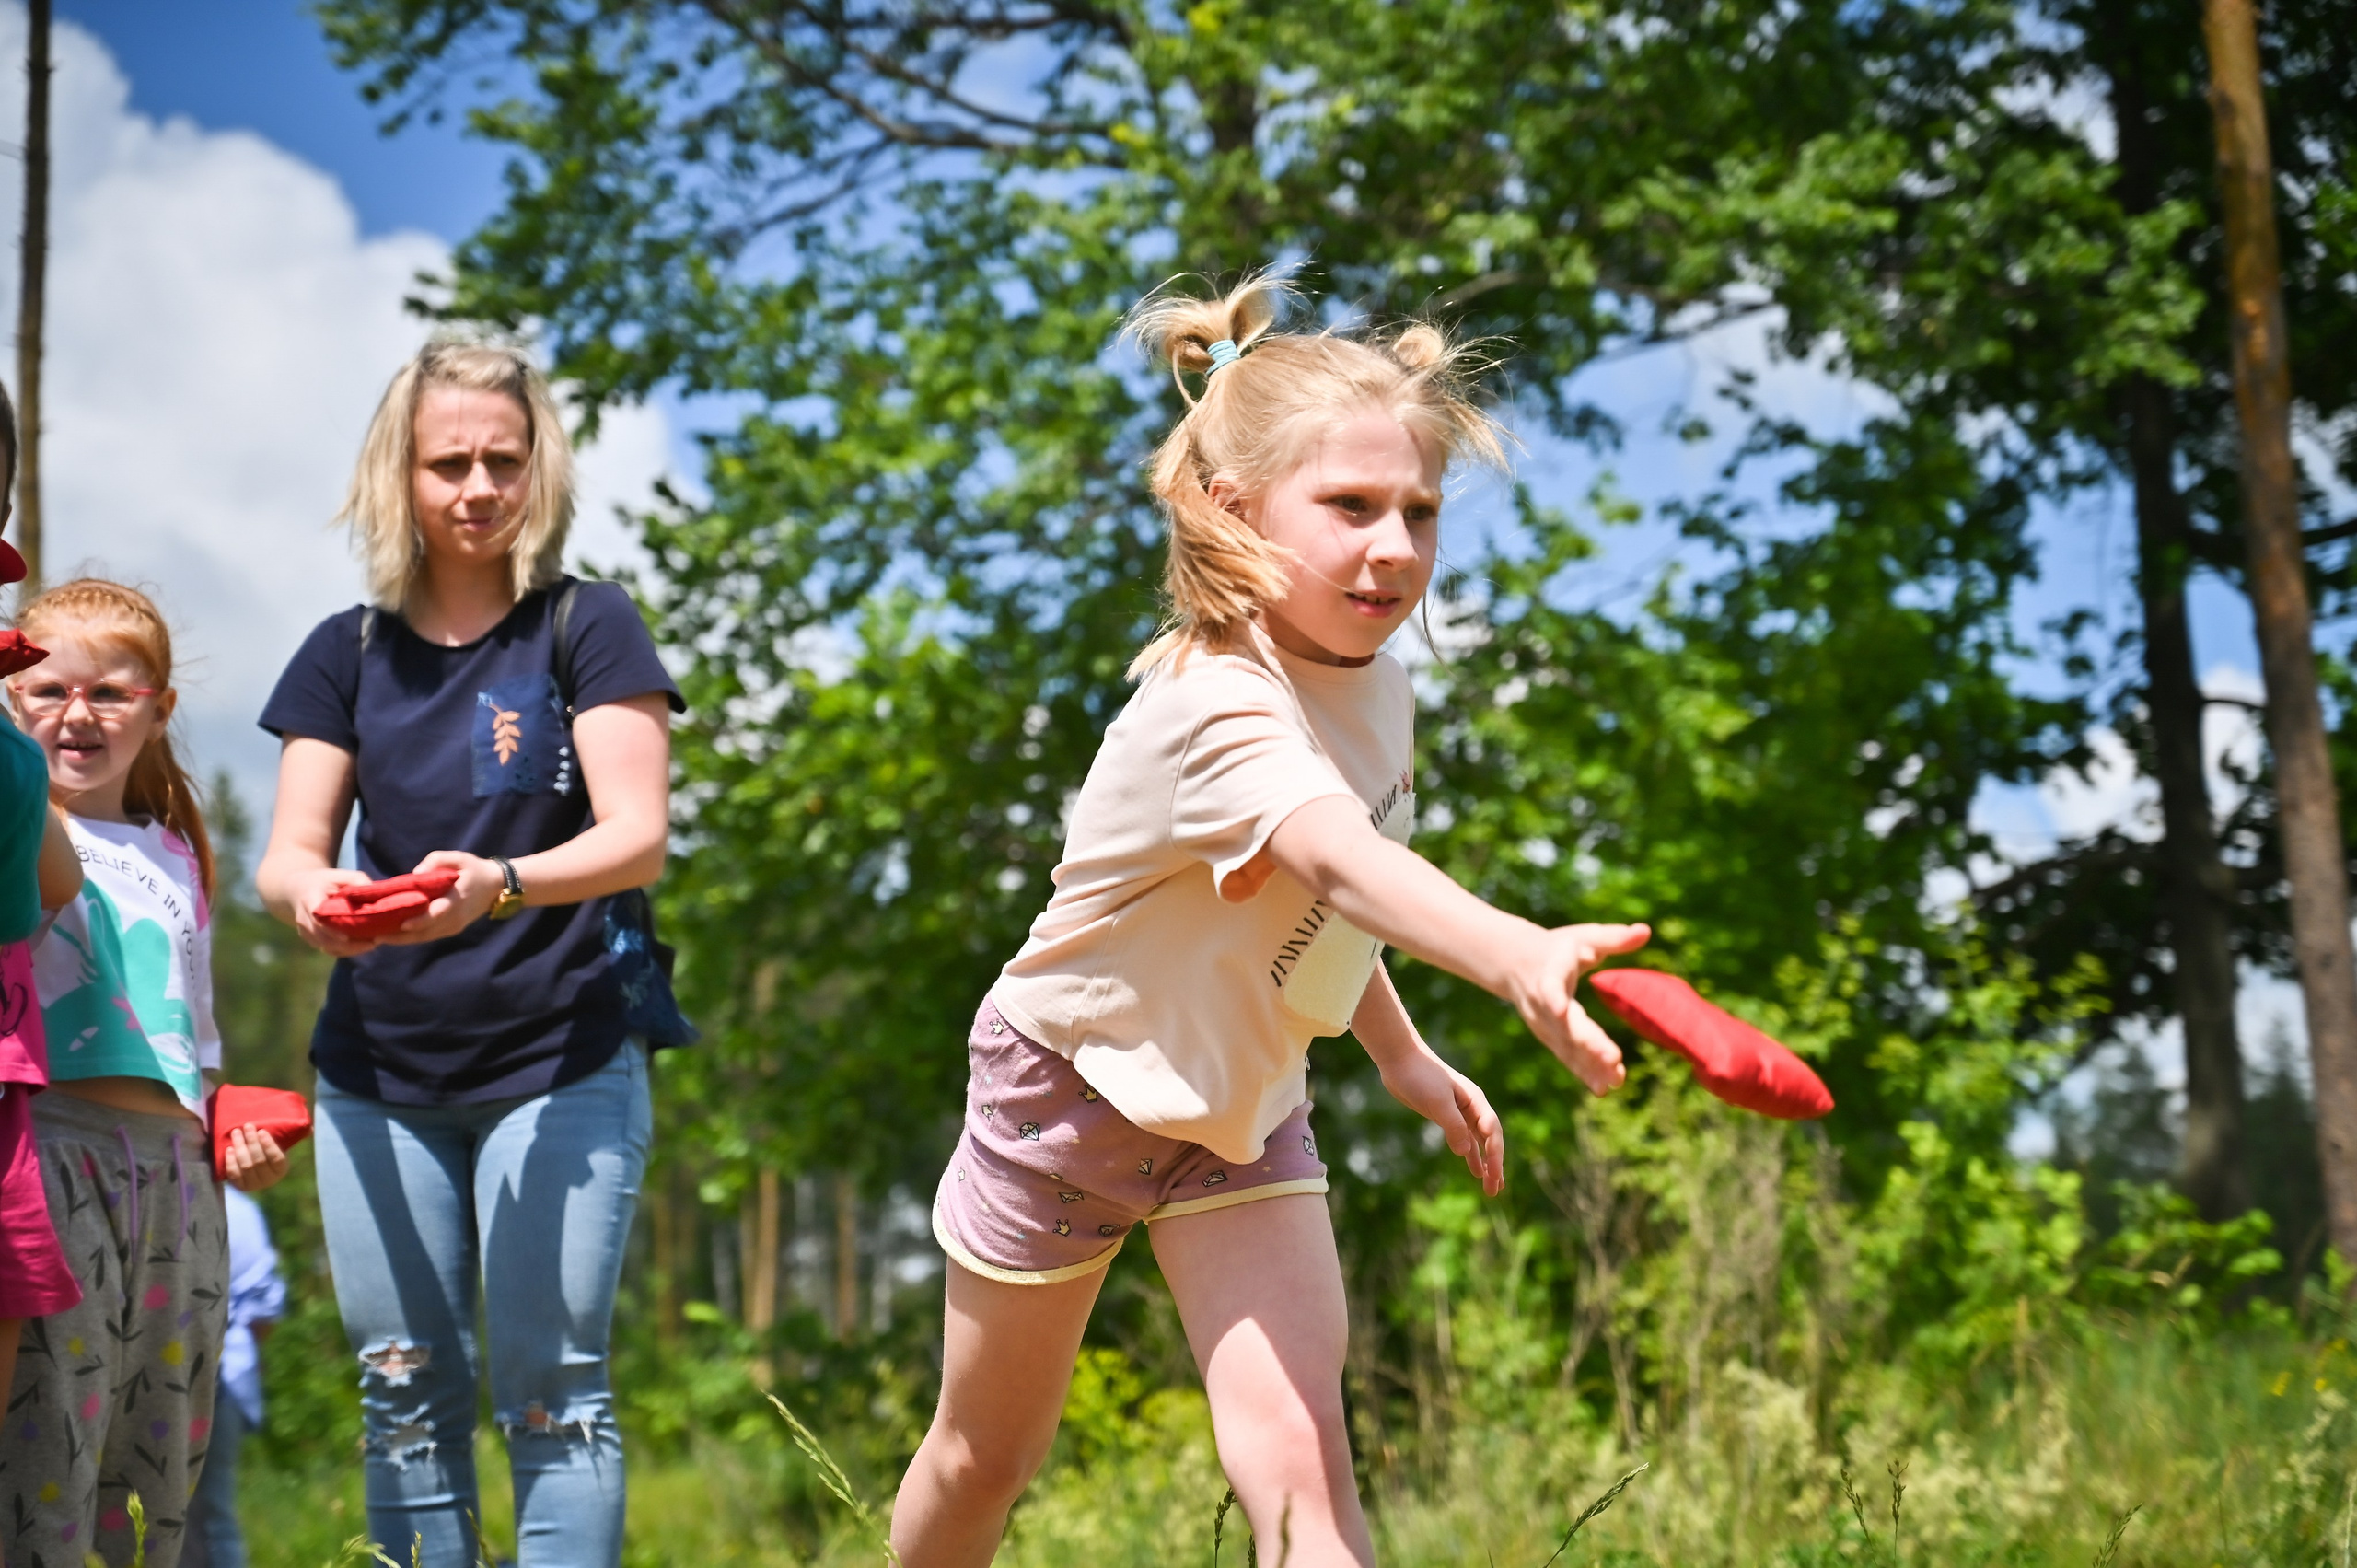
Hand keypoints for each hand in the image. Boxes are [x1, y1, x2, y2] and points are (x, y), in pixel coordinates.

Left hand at [222, 1125, 289, 1192]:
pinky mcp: (240, 1186)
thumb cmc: (267, 1151)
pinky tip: (229, 1149)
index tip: (261, 1131)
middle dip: (252, 1142)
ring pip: (246, 1165)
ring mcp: (254, 1185)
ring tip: (236, 1132)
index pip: (276, 1158)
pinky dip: (231, 1161)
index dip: (268, 1145)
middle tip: (247, 1126)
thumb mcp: (278, 1145)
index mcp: (281, 1169)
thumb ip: (283, 1138)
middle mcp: (269, 1179)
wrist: (256, 1169)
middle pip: (259, 1160)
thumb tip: (294, 1126)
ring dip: (240, 1147)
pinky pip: (234, 1173)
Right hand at [287, 866, 378, 957]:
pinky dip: (346, 951)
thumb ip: (358, 880)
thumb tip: (374, 893)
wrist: (299, 890)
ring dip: (349, 949)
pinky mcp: (312, 940)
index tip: (347, 937)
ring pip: (327, 947)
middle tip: (373, 941)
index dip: (330, 930)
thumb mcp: (341, 875)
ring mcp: (306, 931)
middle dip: (348, 944)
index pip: (316, 918)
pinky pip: (329, 950)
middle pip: (323, 938)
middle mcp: (304, 918)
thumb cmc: (326, 881)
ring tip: (372, 943)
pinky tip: (363, 946)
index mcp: (309, 899)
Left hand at [374, 851, 505, 943]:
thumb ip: (436, 861)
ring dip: (403, 940)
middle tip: (377, 936)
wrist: (497, 886)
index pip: (438, 913)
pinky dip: (412, 937)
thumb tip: (415, 874)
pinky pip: (429, 936)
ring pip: (426, 937)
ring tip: (380, 938)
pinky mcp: (452, 929)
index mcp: (457, 898)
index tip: (402, 924)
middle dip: (401, 936)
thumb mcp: (458, 858)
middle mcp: (455, 916)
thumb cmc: (474, 869)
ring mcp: (454, 926)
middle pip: (426, 931)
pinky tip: (395, 936)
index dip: (420, 920)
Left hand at [1379, 1047, 1504, 1196]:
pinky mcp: (1446, 1118)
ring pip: (1479, 1143)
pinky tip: (1475, 1171)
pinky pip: (1464, 1141)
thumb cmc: (1420, 1076)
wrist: (1400, 1060)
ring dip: (1486, 1165)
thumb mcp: (1437, 1100)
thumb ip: (1453, 1125)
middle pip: (1490, 1140)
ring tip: (1492, 1188)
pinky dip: (1471, 1156)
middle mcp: (1472, 1108)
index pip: (1491, 1130)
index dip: (1494, 1152)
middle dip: (1495, 1165)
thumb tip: (1464, 1151)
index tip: (1492, 1171)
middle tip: (1496, 1189)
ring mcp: (1460, 1114)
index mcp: (1475, 1101)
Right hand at [1501, 922, 1651, 1094]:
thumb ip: (1614, 938)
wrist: (1513, 964)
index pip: (1549, 986)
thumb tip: (1645, 930)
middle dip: (1588, 1043)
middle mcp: (1542, 1001)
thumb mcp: (1583, 937)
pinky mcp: (1549, 1037)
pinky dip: (1585, 1072)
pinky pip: (1567, 1057)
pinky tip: (1604, 1088)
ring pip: (1567, 1046)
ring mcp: (1543, 1023)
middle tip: (1614, 1060)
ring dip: (1590, 1065)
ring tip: (1616, 1081)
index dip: (1553, 997)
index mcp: (1549, 971)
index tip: (1559, 1008)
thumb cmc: (1557, 947)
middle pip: (1565, 1025)